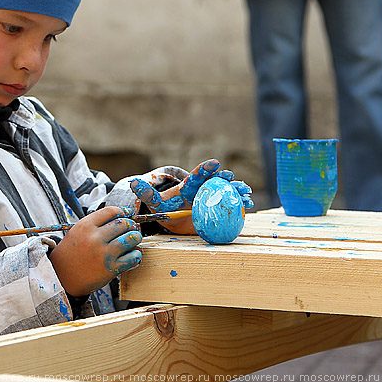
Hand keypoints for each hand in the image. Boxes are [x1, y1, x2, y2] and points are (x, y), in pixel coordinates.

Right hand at [50, 206, 141, 296]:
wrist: (62, 277)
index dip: (123, 211)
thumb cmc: (71, 253)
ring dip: (136, 238)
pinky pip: (133, 257)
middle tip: (132, 228)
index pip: (111, 211)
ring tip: (134, 240)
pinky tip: (132, 255)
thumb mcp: (77, 232)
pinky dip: (136, 255)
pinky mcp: (111, 269)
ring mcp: (104, 254)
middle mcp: (95, 238)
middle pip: (123, 224)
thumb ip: (96, 223)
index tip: (128, 213)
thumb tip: (120, 216)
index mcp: (85, 226)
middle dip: (131, 225)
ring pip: (131, 238)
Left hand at [129, 159, 248, 234]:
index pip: (197, 175)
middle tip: (229, 176)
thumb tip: (133, 183)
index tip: (214, 163)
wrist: (175, 219)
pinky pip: (231, 204)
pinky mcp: (219, 208)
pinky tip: (248, 204)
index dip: (205, 169)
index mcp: (189, 186)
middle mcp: (203, 189)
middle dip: (224, 177)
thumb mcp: (155, 203)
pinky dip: (240, 202)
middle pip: (215, 180)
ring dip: (236, 189)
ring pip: (226, 190)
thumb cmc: (166, 209)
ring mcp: (212, 197)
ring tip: (244, 191)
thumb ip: (146, 194)